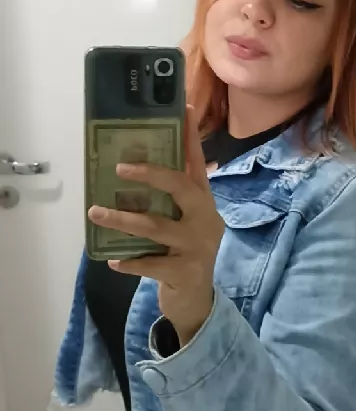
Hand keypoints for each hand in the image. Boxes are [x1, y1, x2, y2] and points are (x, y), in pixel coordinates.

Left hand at [88, 106, 223, 346]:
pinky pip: (151, 263)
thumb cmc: (184, 254)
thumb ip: (169, 201)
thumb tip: (133, 170)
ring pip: (156, 226)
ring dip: (121, 219)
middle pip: (180, 187)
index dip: (191, 137)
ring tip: (95, 213)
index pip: (197, 163)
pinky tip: (113, 260)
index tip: (186, 109)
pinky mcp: (186, 271)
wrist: (197, 302)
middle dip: (150, 174)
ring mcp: (197, 246)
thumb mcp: (184, 223)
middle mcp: (204, 219)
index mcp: (203, 202)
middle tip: (119, 168)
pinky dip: (130, 261)